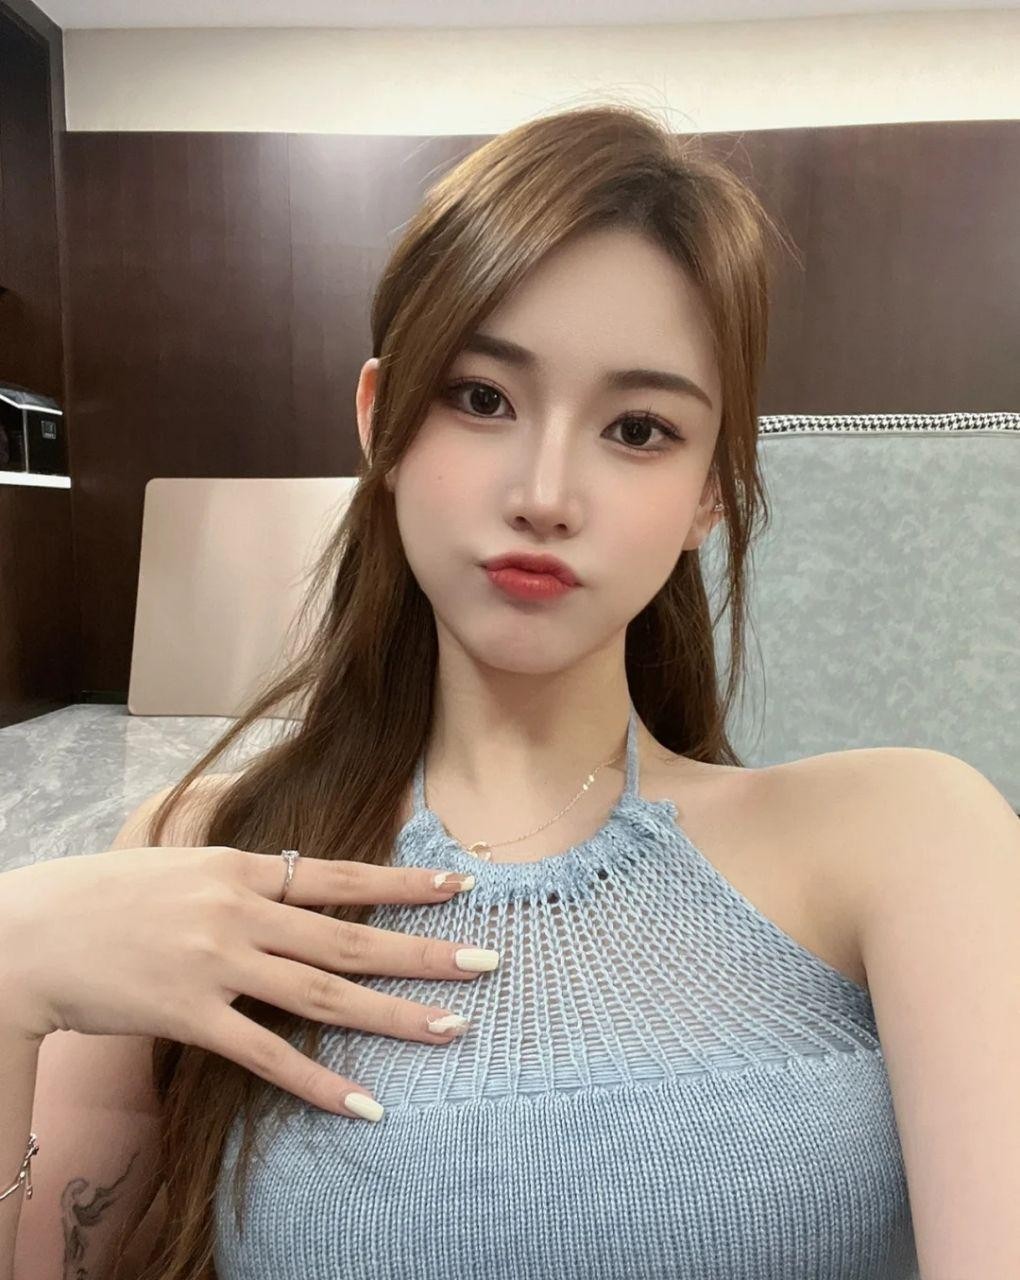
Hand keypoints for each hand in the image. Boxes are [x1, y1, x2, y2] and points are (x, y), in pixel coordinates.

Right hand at [0, 846, 493, 1118]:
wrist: (36, 934)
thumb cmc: (109, 894)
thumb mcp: (184, 861)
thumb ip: (243, 875)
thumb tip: (292, 878)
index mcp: (243, 869)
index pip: (342, 875)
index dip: (405, 881)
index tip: (461, 884)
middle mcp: (241, 912)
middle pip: (351, 939)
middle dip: (424, 951)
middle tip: (488, 962)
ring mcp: (218, 964)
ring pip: (323, 995)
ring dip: (392, 1015)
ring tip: (451, 1028)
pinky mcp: (190, 1015)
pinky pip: (266, 1055)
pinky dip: (319, 1083)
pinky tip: (366, 1104)